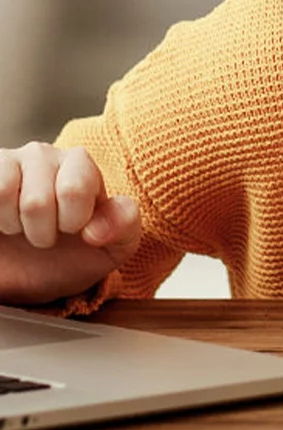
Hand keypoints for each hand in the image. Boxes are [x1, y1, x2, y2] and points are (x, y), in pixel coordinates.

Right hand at [0, 143, 141, 306]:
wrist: (26, 275)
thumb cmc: (68, 256)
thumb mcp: (110, 249)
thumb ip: (123, 229)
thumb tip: (98, 227)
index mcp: (81, 166)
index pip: (75, 189)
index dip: (72, 221)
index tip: (73, 229)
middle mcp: (45, 155)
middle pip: (37, 200)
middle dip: (41, 231)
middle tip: (43, 233)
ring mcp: (10, 161)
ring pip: (6, 194)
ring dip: (14, 226)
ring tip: (21, 227)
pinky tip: (3, 221)